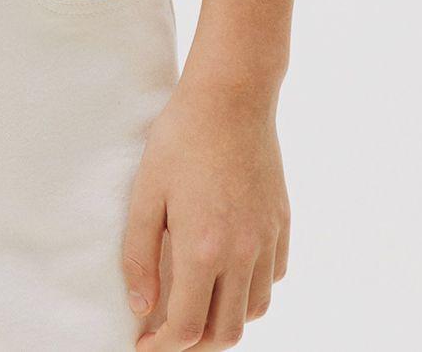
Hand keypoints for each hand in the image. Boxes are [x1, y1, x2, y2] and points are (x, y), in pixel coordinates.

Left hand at [121, 79, 289, 348]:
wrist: (231, 95)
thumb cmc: (181, 138)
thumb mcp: (145, 192)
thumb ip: (139, 255)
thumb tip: (141, 308)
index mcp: (204, 249)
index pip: (188, 328)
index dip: (162, 346)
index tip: (143, 344)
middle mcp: (242, 253)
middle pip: (226, 332)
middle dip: (195, 343)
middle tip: (168, 331)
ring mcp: (267, 238)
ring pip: (256, 309)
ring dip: (227, 319)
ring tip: (199, 304)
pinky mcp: (282, 222)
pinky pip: (274, 277)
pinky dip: (253, 289)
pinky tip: (230, 272)